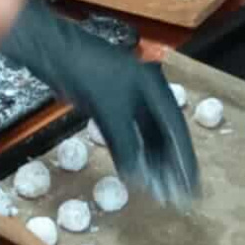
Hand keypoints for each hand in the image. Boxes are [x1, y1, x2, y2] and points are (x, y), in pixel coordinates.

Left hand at [0, 0, 200, 204]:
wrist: (52, 50)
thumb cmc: (85, 73)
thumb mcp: (109, 111)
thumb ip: (127, 145)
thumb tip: (140, 179)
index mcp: (154, 86)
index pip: (176, 127)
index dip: (184, 158)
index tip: (192, 186)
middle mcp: (145, 90)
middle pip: (163, 132)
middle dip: (170, 163)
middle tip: (178, 194)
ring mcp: (126, 96)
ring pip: (145, 134)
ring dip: (151, 160)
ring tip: (159, 189)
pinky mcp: (108, 102)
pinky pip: (127, 132)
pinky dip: (132, 151)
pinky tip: (134, 171)